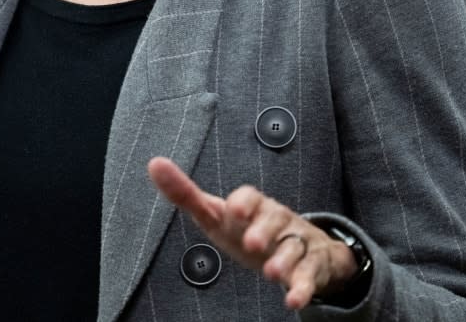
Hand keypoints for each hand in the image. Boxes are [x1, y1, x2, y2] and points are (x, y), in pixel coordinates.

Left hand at [148, 157, 357, 309]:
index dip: (244, 202)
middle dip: (264, 230)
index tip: (234, 210)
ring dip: (283, 260)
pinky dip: (303, 289)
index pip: (250, 196)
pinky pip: (309, 277)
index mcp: (253, 205)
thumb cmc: (248, 228)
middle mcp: (277, 219)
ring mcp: (297, 242)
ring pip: (294, 248)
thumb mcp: (216, 214)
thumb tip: (154, 163)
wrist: (302, 247)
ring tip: (271, 274)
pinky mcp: (312, 266)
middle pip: (274, 219)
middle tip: (251, 243)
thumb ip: (185, 194)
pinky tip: (293, 301)